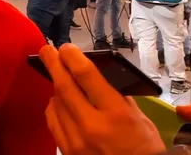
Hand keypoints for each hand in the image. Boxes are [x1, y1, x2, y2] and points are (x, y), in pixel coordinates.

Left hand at [39, 44, 165, 154]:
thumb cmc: (144, 148)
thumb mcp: (139, 118)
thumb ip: (116, 96)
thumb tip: (94, 75)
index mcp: (116, 114)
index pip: (86, 75)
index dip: (72, 56)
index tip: (67, 47)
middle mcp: (92, 126)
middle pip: (64, 85)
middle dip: (53, 63)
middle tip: (46, 50)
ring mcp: (76, 140)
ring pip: (56, 102)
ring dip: (56, 86)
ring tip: (59, 77)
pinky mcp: (67, 151)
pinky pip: (53, 121)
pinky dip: (54, 106)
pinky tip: (59, 101)